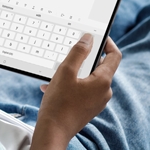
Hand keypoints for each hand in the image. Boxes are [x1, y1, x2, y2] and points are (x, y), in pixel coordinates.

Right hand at [31, 34, 121, 149]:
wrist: (52, 130)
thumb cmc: (59, 103)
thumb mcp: (65, 72)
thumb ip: (78, 53)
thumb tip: (88, 39)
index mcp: (103, 81)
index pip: (114, 56)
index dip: (107, 43)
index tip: (96, 36)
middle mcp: (103, 92)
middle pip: (98, 67)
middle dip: (82, 59)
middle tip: (68, 55)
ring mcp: (96, 101)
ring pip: (87, 78)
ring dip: (72, 72)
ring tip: (55, 74)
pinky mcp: (87, 107)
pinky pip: (81, 89)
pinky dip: (69, 84)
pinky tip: (52, 86)